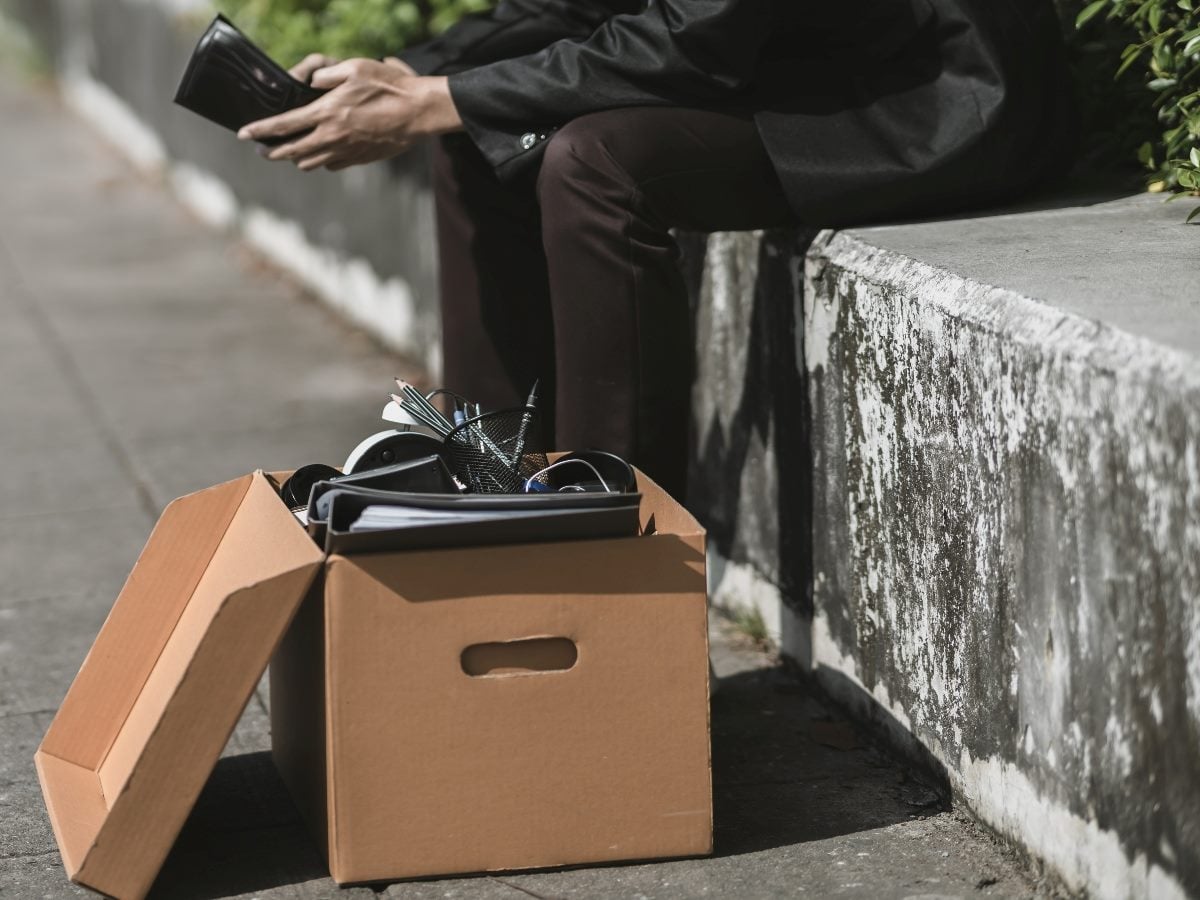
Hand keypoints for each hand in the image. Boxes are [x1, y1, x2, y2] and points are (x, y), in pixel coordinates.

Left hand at [238, 58, 461, 170]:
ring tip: (290, 152)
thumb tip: (311, 81)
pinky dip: (321, 161)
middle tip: (262, 150)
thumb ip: (327, 74)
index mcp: (326, 113)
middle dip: (272, 151)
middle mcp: (332, 137)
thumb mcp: (355, 68)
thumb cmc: (389, 86)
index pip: (283, 125)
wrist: (418, 113)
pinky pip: (332, 165)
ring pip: (310, 163)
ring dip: (296, 158)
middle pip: (292, 151)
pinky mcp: (360, 158)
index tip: (244, 134)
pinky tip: (321, 154)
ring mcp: (346, 151)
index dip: (260, 130)